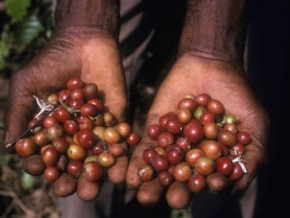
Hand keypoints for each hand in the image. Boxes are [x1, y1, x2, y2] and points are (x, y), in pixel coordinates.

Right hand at [3, 27, 126, 182]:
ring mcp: (96, 128)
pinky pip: (119, 141)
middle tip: (71, 190)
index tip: (45, 174)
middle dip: (71, 178)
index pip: (48, 154)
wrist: (84, 41)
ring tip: (92, 189)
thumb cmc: (51, 61)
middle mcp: (75, 133)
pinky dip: (119, 156)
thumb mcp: (26, 85)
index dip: (44, 166)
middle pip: (73, 162)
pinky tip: (118, 172)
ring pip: (96, 157)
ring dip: (95, 175)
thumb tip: (11, 147)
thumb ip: (18, 113)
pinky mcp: (116, 119)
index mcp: (52, 129)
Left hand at [126, 54, 268, 208]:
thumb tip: (237, 183)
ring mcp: (172, 143)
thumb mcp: (254, 123)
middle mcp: (191, 156)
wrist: (211, 64)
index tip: (210, 184)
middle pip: (184, 179)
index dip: (211, 183)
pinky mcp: (155, 130)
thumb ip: (252, 153)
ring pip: (162, 168)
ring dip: (153, 183)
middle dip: (179, 191)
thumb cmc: (237, 94)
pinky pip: (146, 147)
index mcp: (214, 159)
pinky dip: (139, 160)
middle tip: (175, 199)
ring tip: (145, 196)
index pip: (212, 178)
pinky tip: (132, 175)